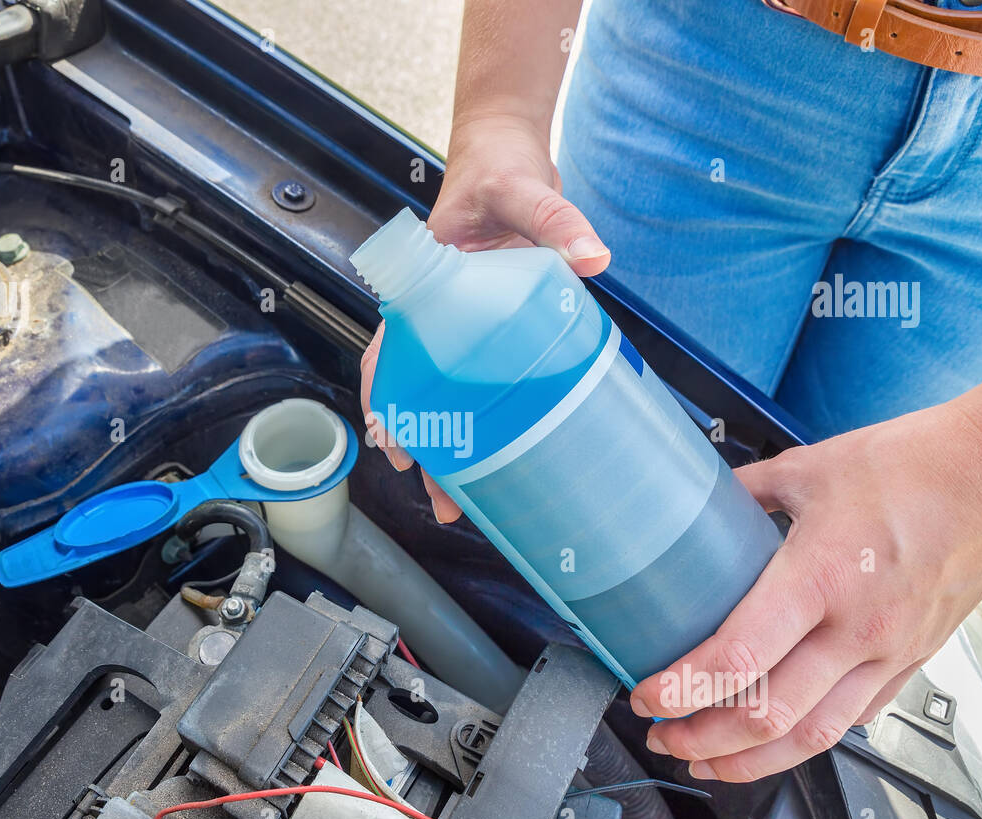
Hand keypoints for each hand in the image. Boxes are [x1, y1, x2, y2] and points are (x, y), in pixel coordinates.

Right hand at [360, 114, 609, 520]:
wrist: (505, 153)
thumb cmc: (497, 170)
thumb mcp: (523, 189)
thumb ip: (557, 219)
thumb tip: (594, 255)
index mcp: (424, 290)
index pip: (389, 354)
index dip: (386, 402)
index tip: (394, 444)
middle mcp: (436, 316)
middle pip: (417, 392)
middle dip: (426, 449)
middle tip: (445, 502)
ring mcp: (461, 327)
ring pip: (445, 395)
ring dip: (452, 445)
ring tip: (468, 499)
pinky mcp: (490, 329)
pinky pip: (478, 379)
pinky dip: (483, 417)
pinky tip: (501, 450)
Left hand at [636, 400, 981, 781]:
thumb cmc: (912, 465)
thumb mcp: (806, 469)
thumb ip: (743, 494)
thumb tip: (699, 504)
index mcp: (820, 577)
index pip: (737, 658)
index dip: (681, 690)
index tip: (646, 696)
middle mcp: (857, 627)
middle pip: (768, 715)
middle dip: (702, 739)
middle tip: (663, 735)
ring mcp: (889, 651)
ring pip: (814, 736)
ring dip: (751, 760)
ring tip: (708, 761)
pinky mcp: (913, 660)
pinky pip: (854, 718)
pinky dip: (808, 739)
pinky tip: (777, 740)